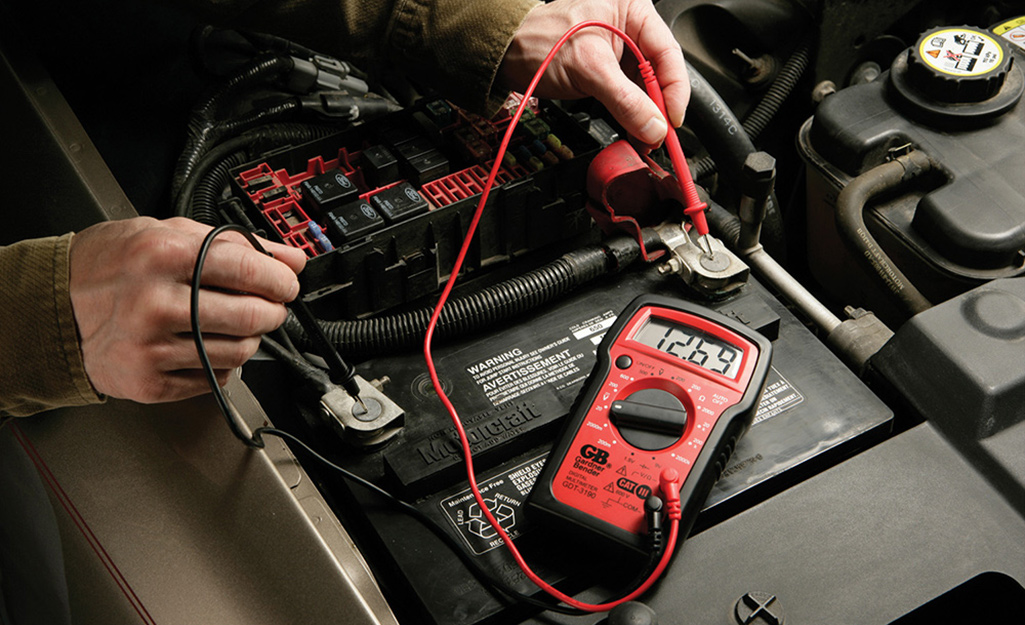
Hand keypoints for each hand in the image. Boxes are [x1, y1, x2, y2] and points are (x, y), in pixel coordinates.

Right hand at [69, 217, 306, 403]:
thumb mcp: (172, 233)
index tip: (287, 283)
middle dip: (274, 311)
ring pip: (240, 352)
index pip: (249, 271)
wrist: (56, 305)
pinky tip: (206, 345)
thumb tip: (292, 259)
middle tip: (271, 306)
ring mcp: (151, 346)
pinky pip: (215, 378)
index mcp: (163, 255)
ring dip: (251, 339)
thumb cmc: (114, 264)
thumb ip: (238, 244)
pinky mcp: (149, 381)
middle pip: (251, 316)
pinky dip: (223, 363)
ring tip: (236, 325)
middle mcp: (156, 303)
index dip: (281, 280)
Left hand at [498, 0, 688, 146]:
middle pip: (659, 73)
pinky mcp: (607, 73)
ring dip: (646, 116)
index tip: (671, 119)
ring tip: (646, 138)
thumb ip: (625, 100)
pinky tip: (635, 131)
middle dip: (659, 107)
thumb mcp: (588, 68)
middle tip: (659, 135)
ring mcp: (619, 52)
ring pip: (644, 89)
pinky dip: (632, 116)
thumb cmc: (538, 42)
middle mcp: (630, 29)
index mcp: (632, 10)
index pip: (668, 52)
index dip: (674, 89)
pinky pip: (628, 97)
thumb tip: (652, 125)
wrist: (507, 55)